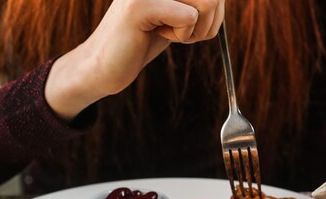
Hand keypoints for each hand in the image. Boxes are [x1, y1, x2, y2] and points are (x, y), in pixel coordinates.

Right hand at [46, 0, 223, 119]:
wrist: (104, 66)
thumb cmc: (140, 42)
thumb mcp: (174, 15)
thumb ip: (197, 2)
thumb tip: (221, 0)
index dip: (215, 8)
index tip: (192, 21)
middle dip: (211, 21)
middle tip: (185, 33)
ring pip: (208, 2)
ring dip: (197, 29)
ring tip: (171, 32)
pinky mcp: (140, 5)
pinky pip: (189, 18)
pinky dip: (182, 35)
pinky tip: (158, 34)